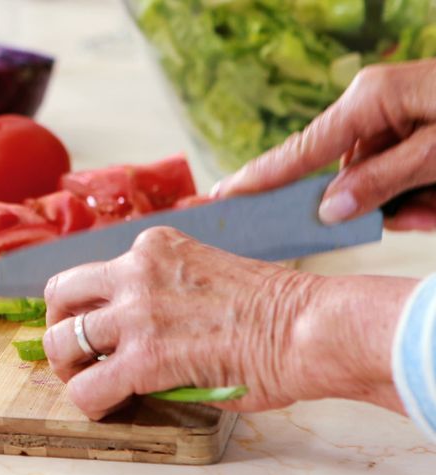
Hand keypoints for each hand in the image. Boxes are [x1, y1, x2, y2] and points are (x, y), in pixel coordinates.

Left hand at [42, 226, 414, 419]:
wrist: (311, 328)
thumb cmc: (278, 310)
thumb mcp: (207, 272)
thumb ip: (167, 289)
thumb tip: (141, 329)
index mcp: (154, 247)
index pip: (92, 271)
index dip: (87, 305)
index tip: (96, 327)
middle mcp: (136, 270)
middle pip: (59, 294)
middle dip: (60, 326)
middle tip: (78, 354)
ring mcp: (136, 312)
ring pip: (60, 340)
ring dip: (68, 368)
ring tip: (91, 383)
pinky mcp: (144, 358)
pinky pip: (86, 388)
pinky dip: (89, 403)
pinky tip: (110, 407)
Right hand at [213, 59, 435, 229]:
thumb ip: (382, 180)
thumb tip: (329, 210)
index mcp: (369, 98)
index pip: (302, 150)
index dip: (260, 179)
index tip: (221, 196)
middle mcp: (375, 107)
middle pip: (349, 175)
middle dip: (380, 204)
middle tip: (420, 213)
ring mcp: (397, 118)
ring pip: (381, 183)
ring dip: (411, 204)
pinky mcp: (418, 130)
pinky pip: (404, 177)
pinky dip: (425, 197)